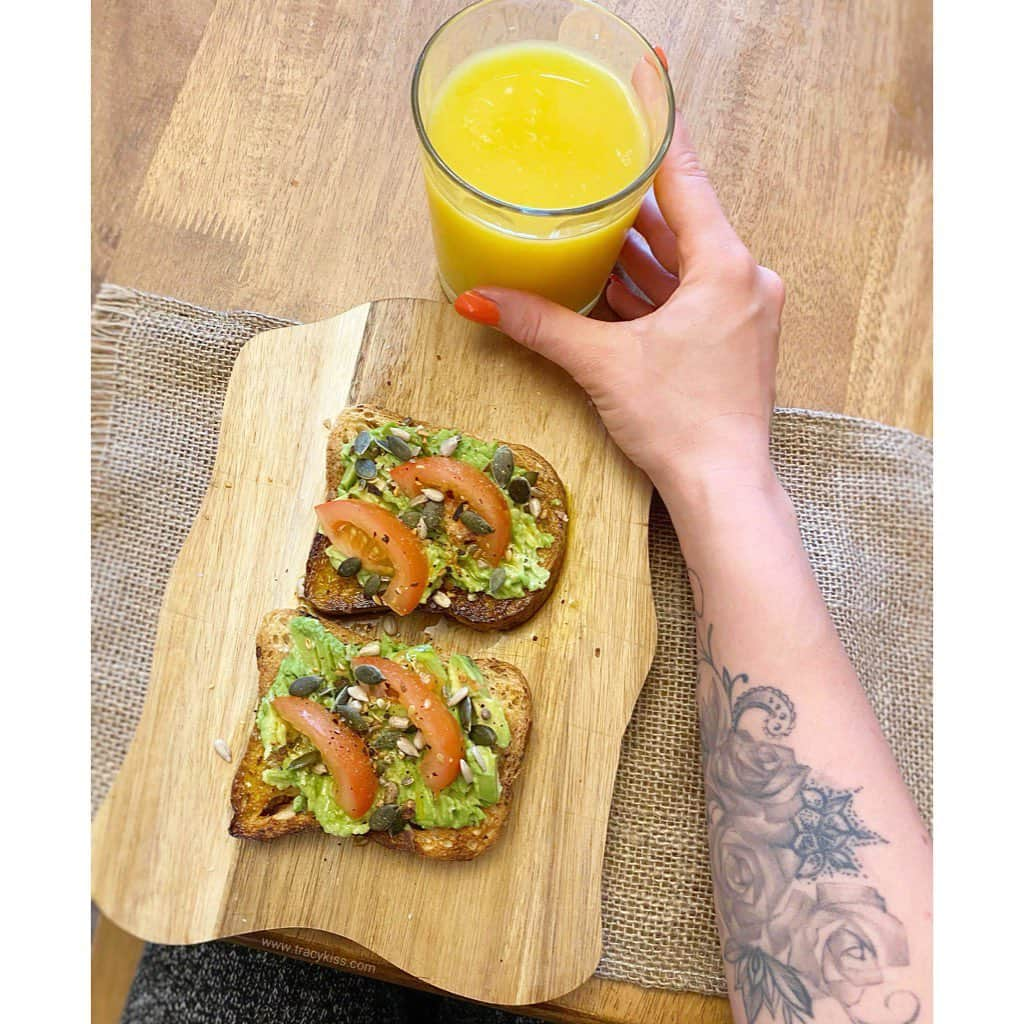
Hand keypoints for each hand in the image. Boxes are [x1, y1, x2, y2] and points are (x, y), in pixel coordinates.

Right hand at [453, 114, 783, 495]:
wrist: (723, 488)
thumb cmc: (682, 423)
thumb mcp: (604, 365)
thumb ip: (542, 324)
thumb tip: (479, 301)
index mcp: (726, 266)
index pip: (685, 177)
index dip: (659, 127)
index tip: (646, 79)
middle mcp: (745, 279)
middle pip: (681, 220)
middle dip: (632, 202)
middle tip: (593, 168)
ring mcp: (743, 311)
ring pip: (683, 262)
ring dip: (638, 251)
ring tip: (588, 226)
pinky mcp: (733, 339)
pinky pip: (688, 295)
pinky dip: (652, 288)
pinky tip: (612, 284)